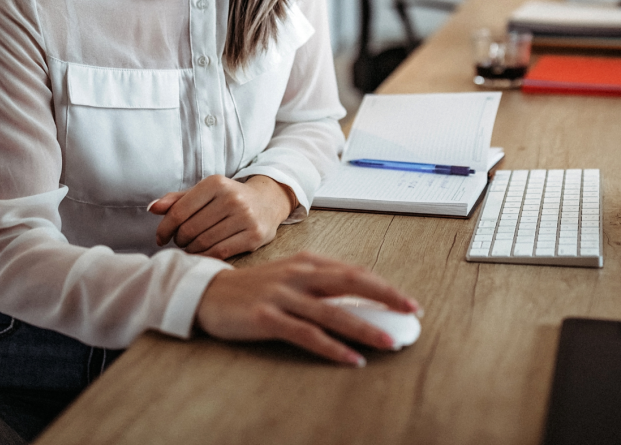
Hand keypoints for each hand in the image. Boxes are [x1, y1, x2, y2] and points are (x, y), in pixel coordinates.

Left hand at [148, 174, 294, 258]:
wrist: (268, 201)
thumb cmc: (229, 198)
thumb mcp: (206, 192)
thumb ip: (178, 199)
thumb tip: (152, 208)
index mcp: (216, 183)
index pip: (179, 211)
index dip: (164, 228)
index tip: (161, 237)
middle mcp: (232, 198)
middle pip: (189, 229)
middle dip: (179, 239)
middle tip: (180, 241)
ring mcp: (245, 217)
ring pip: (203, 242)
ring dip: (191, 249)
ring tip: (191, 246)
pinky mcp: (255, 235)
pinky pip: (220, 252)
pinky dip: (206, 256)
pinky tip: (203, 253)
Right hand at [195, 251, 421, 365]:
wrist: (209, 292)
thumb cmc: (256, 287)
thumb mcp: (291, 277)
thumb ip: (321, 284)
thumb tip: (360, 301)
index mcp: (308, 261)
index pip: (355, 271)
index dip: (384, 286)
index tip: (407, 301)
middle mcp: (299, 273)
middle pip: (351, 282)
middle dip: (385, 296)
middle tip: (411, 312)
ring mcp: (283, 295)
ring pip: (333, 311)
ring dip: (365, 327)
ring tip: (389, 341)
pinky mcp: (268, 317)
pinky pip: (307, 334)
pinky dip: (332, 348)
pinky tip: (351, 359)